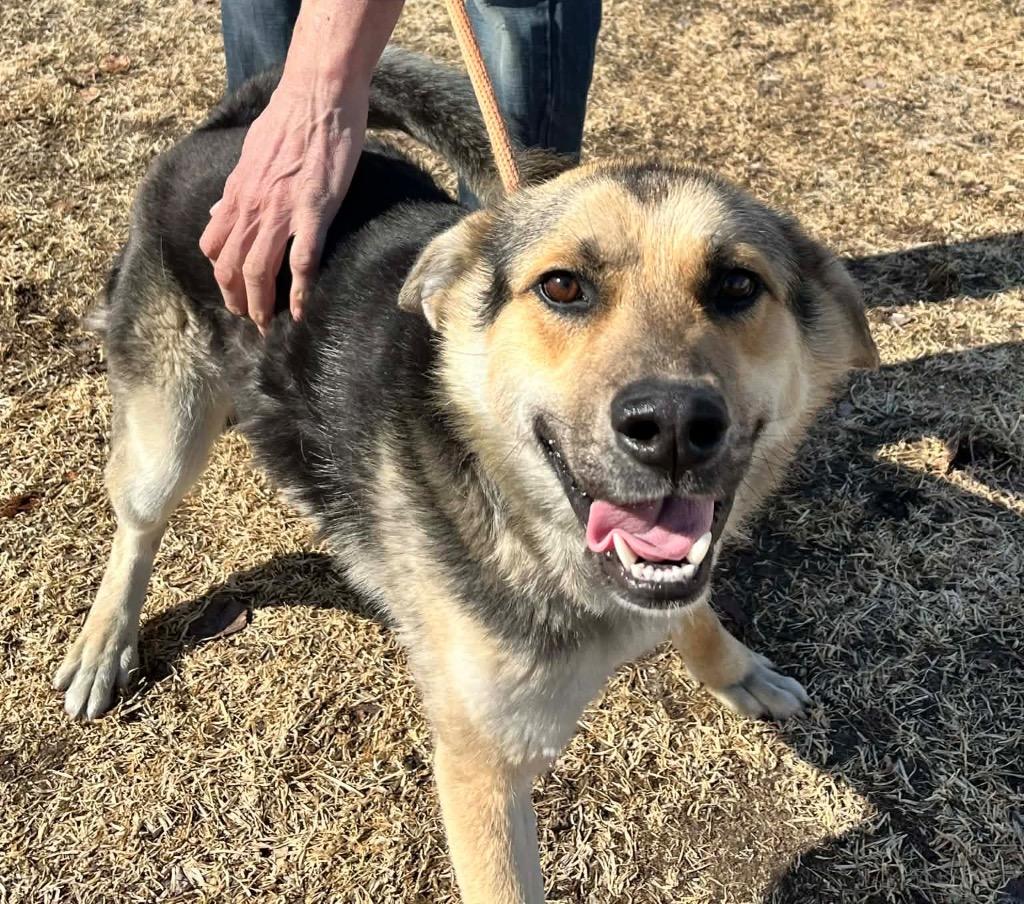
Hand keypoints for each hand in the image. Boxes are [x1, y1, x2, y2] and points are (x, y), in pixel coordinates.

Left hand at [200, 78, 368, 329]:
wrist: (318, 94)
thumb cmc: (290, 119)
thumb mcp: (251, 153)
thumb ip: (237, 187)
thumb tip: (221, 212)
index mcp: (237, 193)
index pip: (214, 247)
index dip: (221, 278)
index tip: (235, 294)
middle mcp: (251, 206)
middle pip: (232, 268)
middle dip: (237, 301)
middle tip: (251, 320)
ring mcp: (281, 210)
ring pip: (259, 271)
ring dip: (261, 305)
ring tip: (268, 323)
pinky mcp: (313, 211)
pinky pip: (301, 261)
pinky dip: (298, 292)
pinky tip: (300, 310)